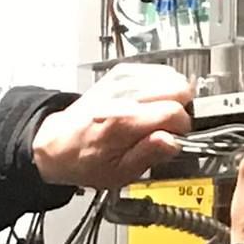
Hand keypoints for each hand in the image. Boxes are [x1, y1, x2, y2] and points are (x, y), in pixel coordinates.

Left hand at [30, 64, 192, 189]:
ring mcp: (123, 79)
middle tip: (170, 127)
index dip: (182, 129)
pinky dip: (162, 85)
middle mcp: (124, 95)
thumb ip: (149, 155)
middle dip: (182, 109)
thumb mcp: (119, 172)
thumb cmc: (86, 159)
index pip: (175, 114)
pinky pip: (158, 71)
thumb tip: (173, 142)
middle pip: (179, 89)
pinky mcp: (122, 72)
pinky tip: (153, 102)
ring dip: (173, 97)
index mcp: (125, 122)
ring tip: (160, 115)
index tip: (176, 139)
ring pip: (172, 77)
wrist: (60, 142)